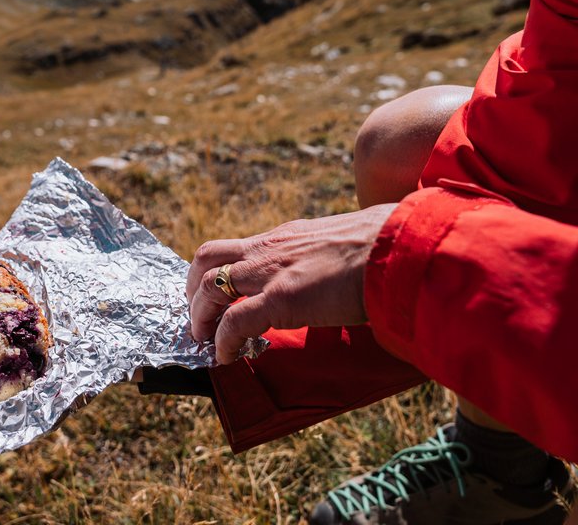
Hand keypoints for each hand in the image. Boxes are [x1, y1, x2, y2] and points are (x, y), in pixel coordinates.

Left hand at [186, 204, 396, 363]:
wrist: (398, 248)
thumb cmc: (385, 246)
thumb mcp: (343, 242)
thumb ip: (328, 257)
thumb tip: (346, 270)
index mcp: (285, 236)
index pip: (237, 248)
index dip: (219, 271)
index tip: (217, 293)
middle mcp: (268, 248)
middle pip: (207, 258)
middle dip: (193, 288)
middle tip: (198, 314)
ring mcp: (270, 271)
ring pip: (209, 286)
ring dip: (199, 314)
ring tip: (204, 338)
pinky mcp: (280, 299)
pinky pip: (233, 322)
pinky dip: (222, 341)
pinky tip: (225, 356)